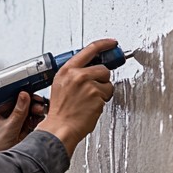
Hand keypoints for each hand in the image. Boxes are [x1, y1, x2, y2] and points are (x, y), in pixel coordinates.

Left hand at [0, 91, 49, 151]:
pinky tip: (40, 117)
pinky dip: (39, 117)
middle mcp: (10, 114)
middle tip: (38, 102)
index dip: (20, 92)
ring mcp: (19, 121)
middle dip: (31, 101)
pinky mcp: (27, 127)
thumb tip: (23, 95)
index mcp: (1, 111)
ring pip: (30, 109)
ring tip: (39, 110)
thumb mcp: (9, 127)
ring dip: (36, 108)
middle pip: (23, 102)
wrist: (7, 163)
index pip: (11, 97)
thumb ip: (18, 112)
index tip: (28, 90)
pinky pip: (35, 118)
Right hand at [35, 38, 116, 155]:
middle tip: (94, 90)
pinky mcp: (97, 95)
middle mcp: (78, 75)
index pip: (90, 49)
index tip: (112, 43)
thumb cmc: (60, 112)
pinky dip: (102, 101)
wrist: (60, 128)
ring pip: (107, 83)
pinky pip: (108, 95)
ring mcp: (88, 85)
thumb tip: (90, 69)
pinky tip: (91, 107)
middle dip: (102, 80)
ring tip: (89, 101)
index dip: (104, 44)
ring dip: (103, 92)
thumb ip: (74, 75)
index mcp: (67, 70)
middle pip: (103, 69)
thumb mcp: (60, 86)